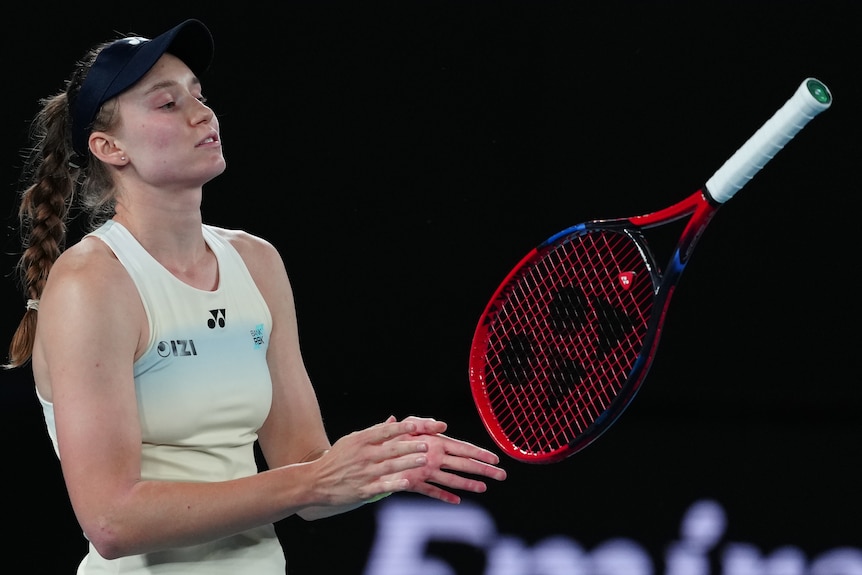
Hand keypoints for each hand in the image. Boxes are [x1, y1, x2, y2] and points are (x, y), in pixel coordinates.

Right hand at [311, 417, 437, 505]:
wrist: (315, 481)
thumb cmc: (337, 459)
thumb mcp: (351, 440)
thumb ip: (374, 432)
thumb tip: (393, 419)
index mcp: (360, 441)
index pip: (383, 432)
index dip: (400, 429)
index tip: (415, 426)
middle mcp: (362, 456)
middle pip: (390, 449)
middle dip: (409, 446)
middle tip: (426, 444)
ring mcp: (362, 473)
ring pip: (389, 467)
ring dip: (407, 463)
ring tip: (423, 460)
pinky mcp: (362, 490)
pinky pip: (381, 486)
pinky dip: (394, 485)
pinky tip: (408, 483)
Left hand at [385, 415, 507, 503]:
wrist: (375, 451)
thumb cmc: (394, 434)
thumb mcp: (409, 424)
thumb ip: (423, 424)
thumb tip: (442, 425)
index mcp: (437, 443)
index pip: (463, 448)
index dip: (480, 453)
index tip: (495, 459)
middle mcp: (435, 457)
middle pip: (464, 464)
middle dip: (483, 469)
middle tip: (502, 475)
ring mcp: (427, 470)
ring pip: (452, 478)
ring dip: (468, 483)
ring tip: (484, 488)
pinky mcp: (416, 481)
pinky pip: (432, 490)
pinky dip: (444, 495)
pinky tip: (457, 501)